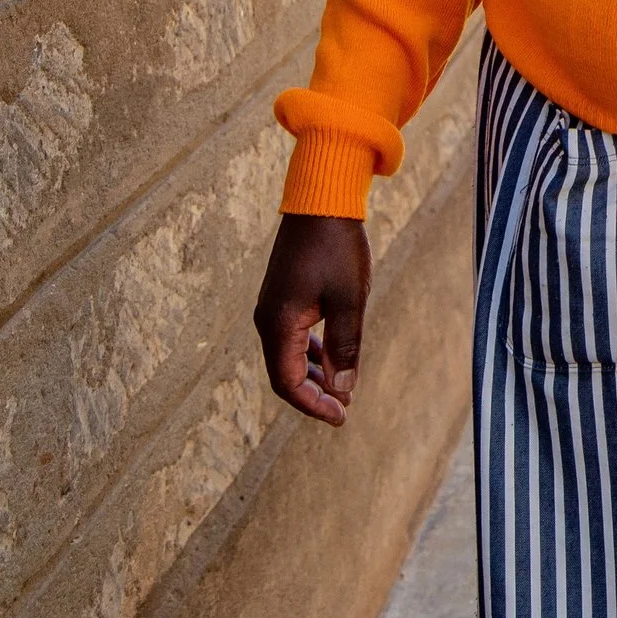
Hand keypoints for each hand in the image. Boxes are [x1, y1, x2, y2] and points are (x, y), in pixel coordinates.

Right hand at [253, 213, 371, 424]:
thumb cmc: (337, 248)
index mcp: (278, 324)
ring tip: (342, 389)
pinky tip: (333, 358)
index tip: (341, 416)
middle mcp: (267, 320)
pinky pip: (292, 337)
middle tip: (344, 409)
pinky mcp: (283, 297)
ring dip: (314, 375)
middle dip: (313, 395)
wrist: (321, 201)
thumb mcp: (349, 300)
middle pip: (285, 374)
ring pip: (289, 356)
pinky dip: (312, 353)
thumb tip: (343, 390)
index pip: (288, 382)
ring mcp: (273, 308)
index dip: (313, 405)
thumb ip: (345, 346)